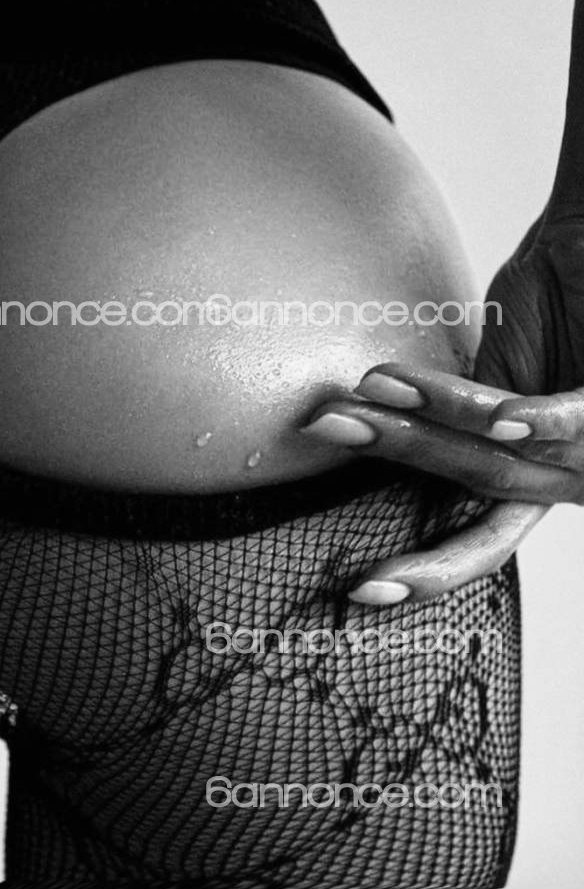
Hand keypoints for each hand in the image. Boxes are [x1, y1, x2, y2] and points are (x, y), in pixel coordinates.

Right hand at [300, 216, 583, 605]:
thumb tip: (372, 426)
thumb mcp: (497, 375)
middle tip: (330, 429)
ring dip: (432, 424)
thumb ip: (457, 418)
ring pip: (504, 455)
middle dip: (399, 458)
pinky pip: (562, 421)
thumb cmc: (561, 299)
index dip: (429, 569)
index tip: (364, 590)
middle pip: (478, 488)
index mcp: (541, 472)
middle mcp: (574, 472)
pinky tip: (495, 420)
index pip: (482, 536)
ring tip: (371, 392)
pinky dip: (521, 422)